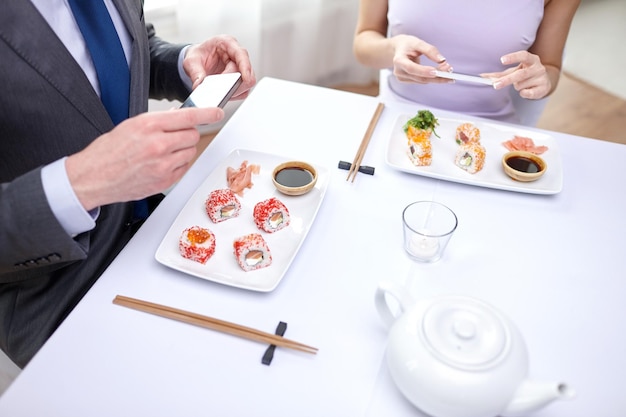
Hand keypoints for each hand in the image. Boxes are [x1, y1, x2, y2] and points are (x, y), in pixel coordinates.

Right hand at [65, 107, 223, 210]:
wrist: (93, 177)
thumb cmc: (108, 151)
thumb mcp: (131, 125)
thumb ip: (158, 121)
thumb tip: (179, 116)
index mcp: (148, 126)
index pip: (188, 116)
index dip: (207, 113)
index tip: (217, 112)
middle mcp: (158, 145)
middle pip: (192, 135)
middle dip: (186, 134)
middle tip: (173, 136)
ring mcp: (163, 165)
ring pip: (190, 152)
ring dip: (182, 150)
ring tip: (161, 152)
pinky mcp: (165, 181)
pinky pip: (184, 168)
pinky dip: (177, 164)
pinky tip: (160, 164)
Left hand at [183, 35, 255, 99]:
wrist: (198, 61)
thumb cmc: (198, 55)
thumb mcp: (191, 61)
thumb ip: (196, 73)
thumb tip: (199, 85)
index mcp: (227, 43)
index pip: (241, 54)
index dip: (246, 67)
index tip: (246, 78)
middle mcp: (236, 55)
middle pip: (247, 72)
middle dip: (236, 82)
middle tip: (222, 88)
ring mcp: (240, 68)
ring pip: (246, 83)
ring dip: (235, 89)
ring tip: (220, 90)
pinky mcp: (239, 79)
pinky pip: (242, 91)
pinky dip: (234, 94)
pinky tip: (224, 92)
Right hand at [390, 35, 452, 83]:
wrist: (398, 49)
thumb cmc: (408, 44)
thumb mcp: (418, 42)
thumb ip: (430, 50)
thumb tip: (442, 60)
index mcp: (398, 60)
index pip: (411, 68)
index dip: (423, 71)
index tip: (437, 72)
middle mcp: (399, 72)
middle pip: (420, 77)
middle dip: (436, 76)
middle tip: (450, 71)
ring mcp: (402, 78)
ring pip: (423, 81)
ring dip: (437, 77)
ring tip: (449, 70)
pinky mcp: (407, 81)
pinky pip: (422, 81)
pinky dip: (433, 78)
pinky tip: (441, 73)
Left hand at [483, 50, 551, 99]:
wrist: (544, 82)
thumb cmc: (525, 74)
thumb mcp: (513, 71)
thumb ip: (499, 74)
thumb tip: (482, 76)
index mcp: (531, 59)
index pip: (523, 55)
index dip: (513, 57)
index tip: (502, 60)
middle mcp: (538, 67)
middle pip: (520, 74)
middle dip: (507, 80)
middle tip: (495, 85)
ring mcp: (542, 77)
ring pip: (521, 85)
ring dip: (517, 87)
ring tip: (522, 84)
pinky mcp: (544, 88)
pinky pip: (528, 93)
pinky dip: (523, 93)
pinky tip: (526, 90)